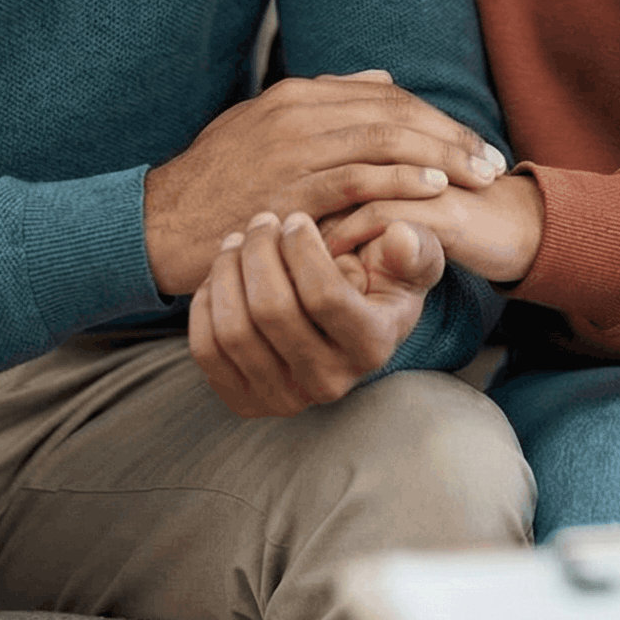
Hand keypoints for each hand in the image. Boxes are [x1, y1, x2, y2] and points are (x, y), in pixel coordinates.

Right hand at [145, 70, 505, 296]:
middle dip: (451, 136)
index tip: (471, 143)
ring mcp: (291, 152)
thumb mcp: (264, 126)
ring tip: (477, 176)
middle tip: (491, 160)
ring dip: (440, 158)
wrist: (159, 223)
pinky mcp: (288, 193)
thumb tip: (382, 80)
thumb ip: (325, 103)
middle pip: (394, 113)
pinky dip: (401, 181)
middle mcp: (298, 113)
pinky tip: (435, 190)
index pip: (386, 96)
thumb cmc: (218, 181)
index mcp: (297, 95)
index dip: (436, 118)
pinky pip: (356, 180)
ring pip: (383, 141)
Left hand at [188, 209, 442, 416]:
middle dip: (258, 252)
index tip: (294, 218)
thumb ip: (413, 246)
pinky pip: (207, 350)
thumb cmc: (382, 281)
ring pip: (234, 331)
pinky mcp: (246, 400)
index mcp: (373, 346)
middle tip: (261, 220)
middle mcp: (330, 382)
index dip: (300, 248)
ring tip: (237, 241)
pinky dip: (206, 303)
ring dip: (227, 273)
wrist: (350, 325)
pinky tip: (222, 274)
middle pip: (271, 311)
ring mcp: (285, 399)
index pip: (323, 296)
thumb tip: (398, 236)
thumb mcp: (412, 260)